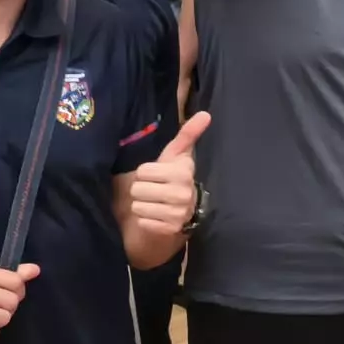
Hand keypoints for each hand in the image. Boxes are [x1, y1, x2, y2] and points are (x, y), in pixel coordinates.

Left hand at [125, 111, 210, 243]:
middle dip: (142, 190)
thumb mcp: (177, 156)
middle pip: (137, 188)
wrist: (180, 212)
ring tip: (155, 204)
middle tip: (154, 191)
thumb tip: (205, 113)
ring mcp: (178, 213)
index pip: (143, 170)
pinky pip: (143, 221)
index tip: (158, 176)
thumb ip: (188, 134)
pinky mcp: (170, 229)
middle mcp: (183, 193)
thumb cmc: (173, 179)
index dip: (146, 173)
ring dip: (142, 205)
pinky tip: (156, 217)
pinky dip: (145, 220)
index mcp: (183, 172)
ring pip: (138, 206)